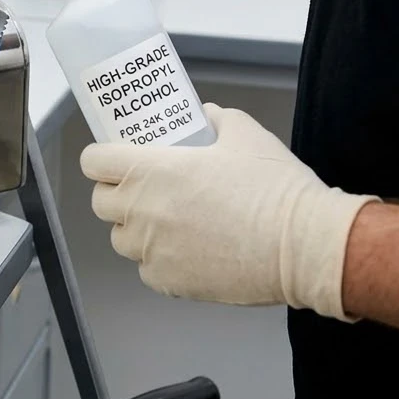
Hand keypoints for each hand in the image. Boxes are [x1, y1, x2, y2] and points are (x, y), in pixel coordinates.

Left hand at [80, 104, 376, 319]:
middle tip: (146, 190)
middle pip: (101, 202)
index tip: (115, 159)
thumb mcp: (245, 135)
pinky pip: (147, 268)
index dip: (103, 158)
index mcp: (149, 171)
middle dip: (118, 194)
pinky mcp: (168, 282)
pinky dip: (160, 260)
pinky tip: (189, 249)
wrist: (305, 246)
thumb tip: (204, 117)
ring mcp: (151, 250)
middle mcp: (141, 211)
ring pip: (121, 239)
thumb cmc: (275, 190)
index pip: (93, 162)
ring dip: (137, 229)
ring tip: (171, 222)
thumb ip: (215, 120)